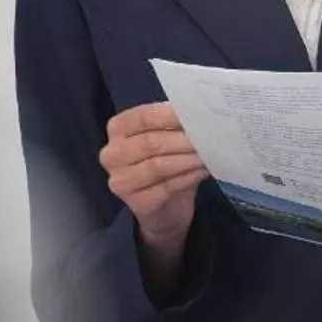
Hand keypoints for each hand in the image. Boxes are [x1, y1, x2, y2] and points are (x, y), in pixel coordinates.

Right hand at [100, 103, 207, 256]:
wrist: (166, 207)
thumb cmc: (166, 162)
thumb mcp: (169, 138)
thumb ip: (175, 125)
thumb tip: (198, 114)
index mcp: (117, 129)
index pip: (143, 117)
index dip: (171, 115)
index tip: (197, 114)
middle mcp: (112, 154)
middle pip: (151, 142)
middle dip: (183, 139)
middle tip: (209, 137)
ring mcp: (121, 181)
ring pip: (158, 165)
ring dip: (188, 159)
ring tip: (208, 154)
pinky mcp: (136, 203)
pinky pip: (166, 187)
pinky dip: (188, 178)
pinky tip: (203, 172)